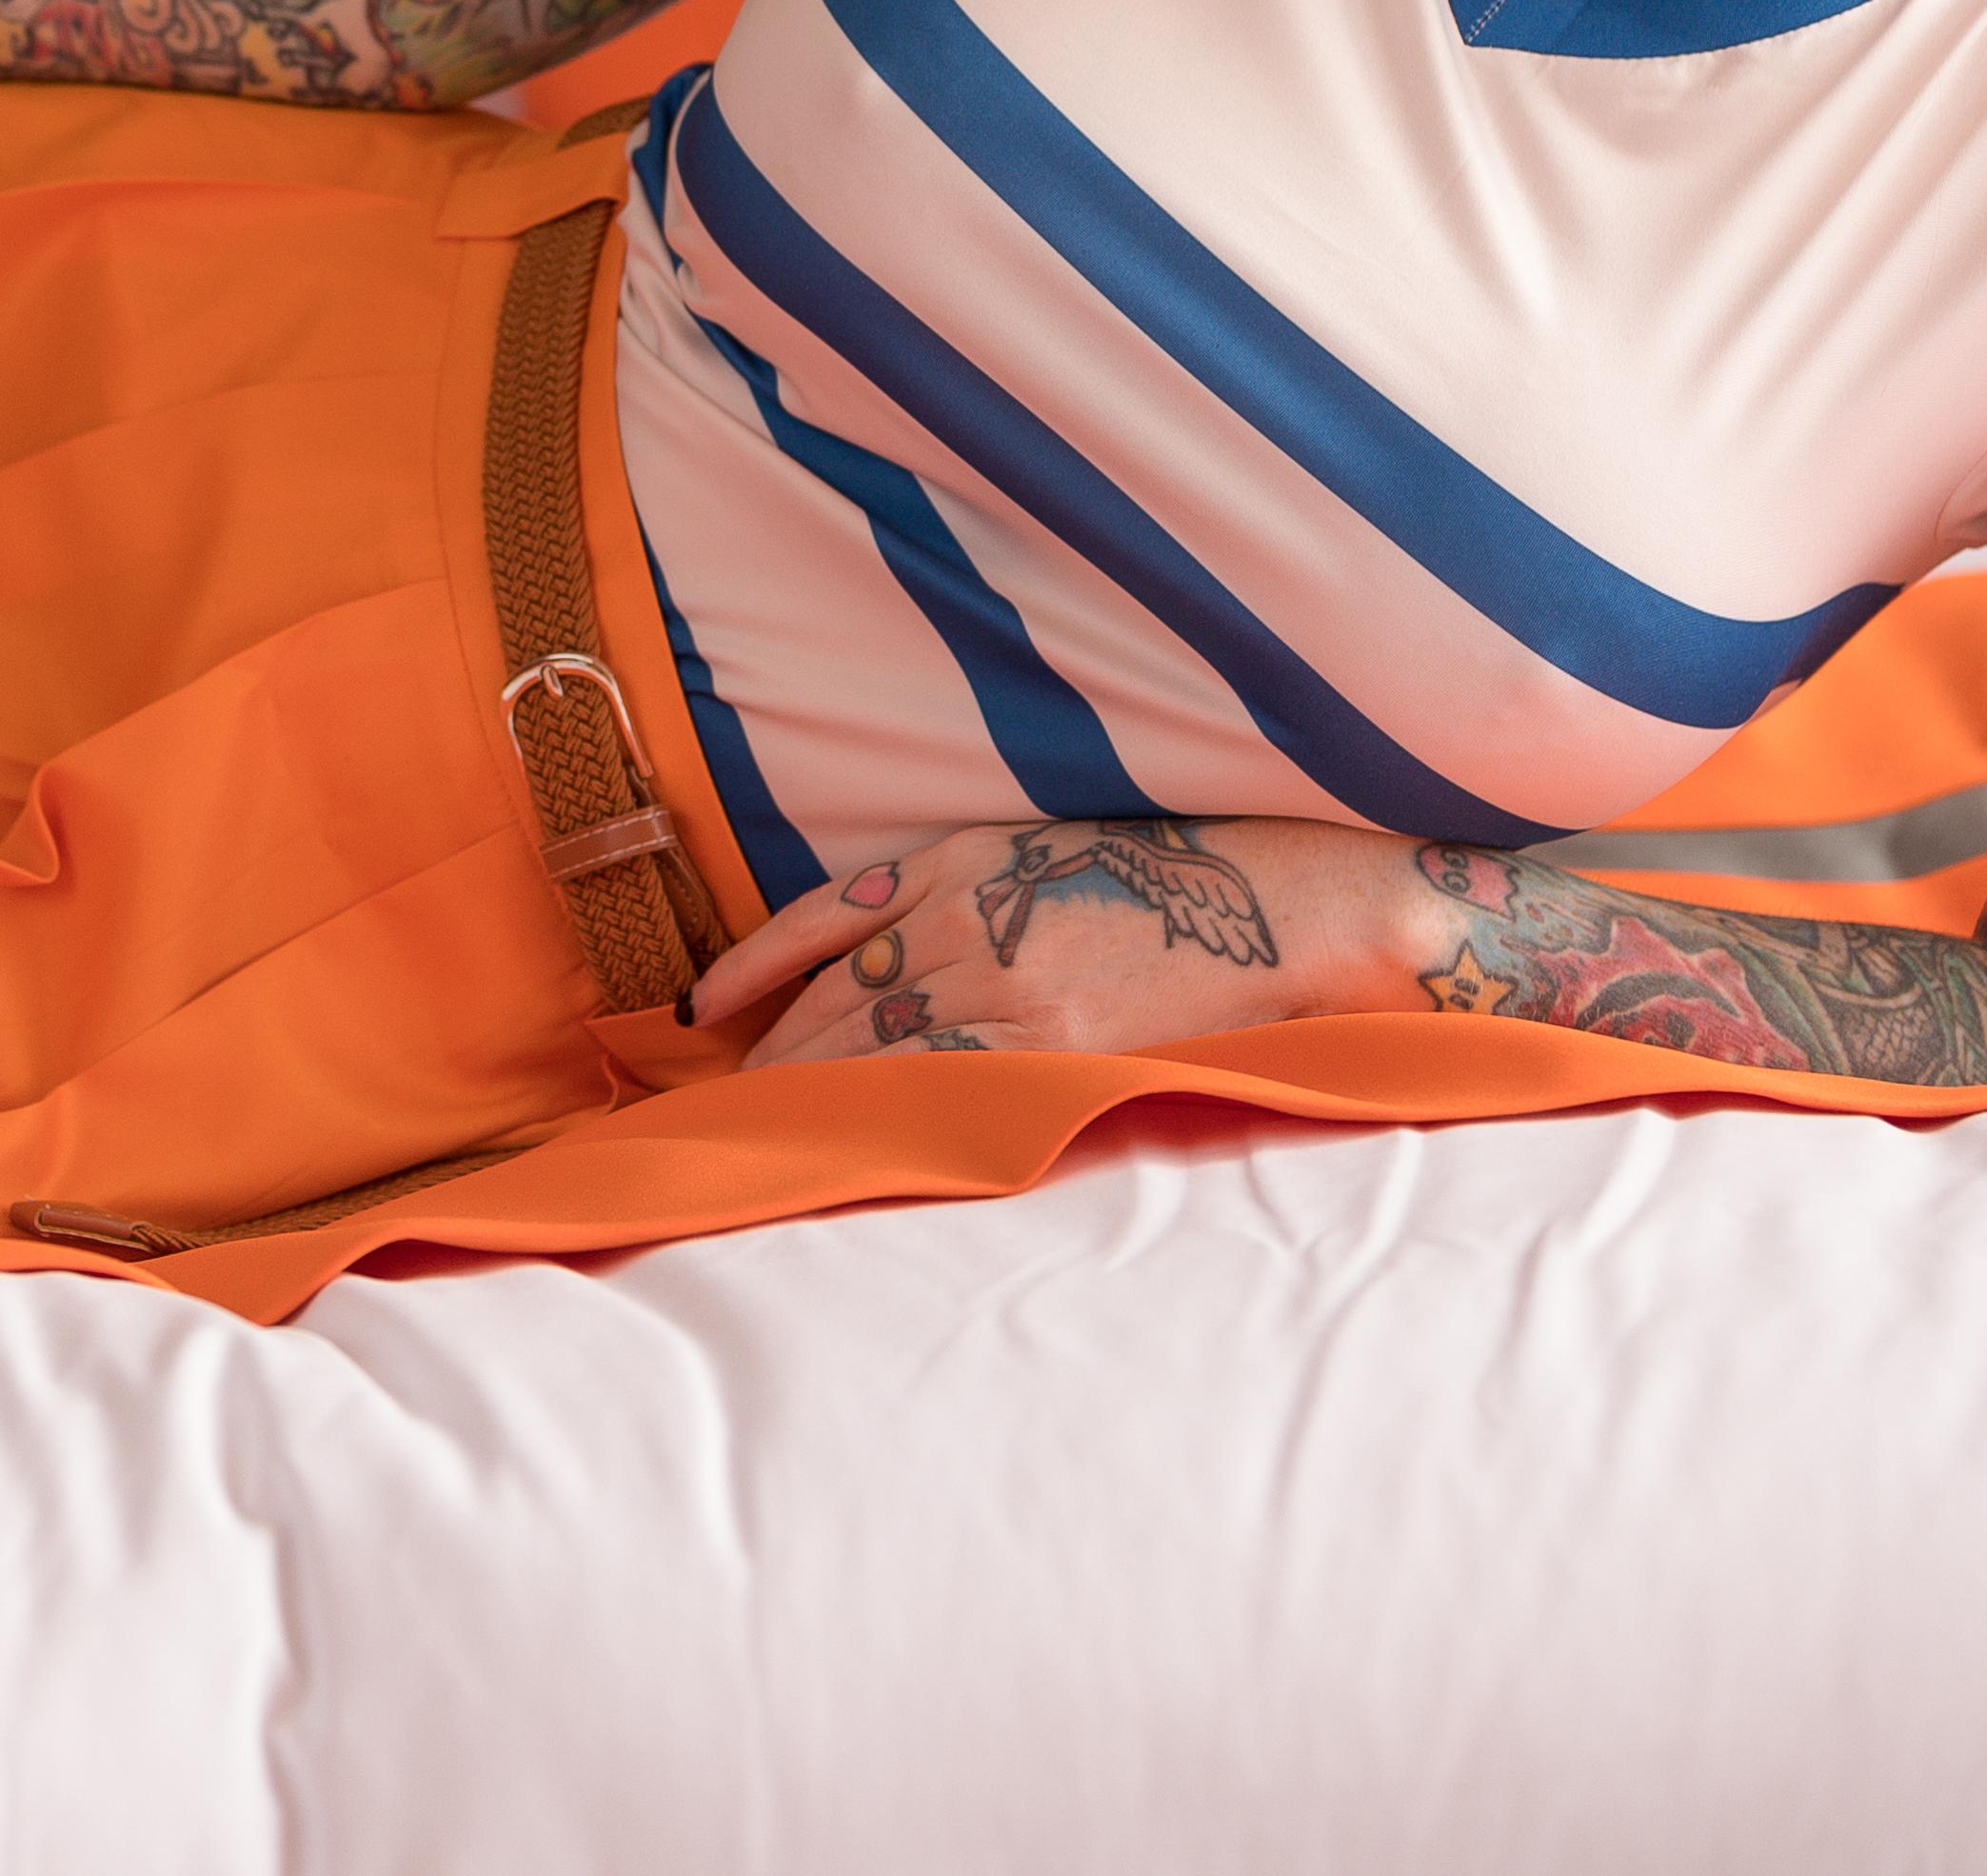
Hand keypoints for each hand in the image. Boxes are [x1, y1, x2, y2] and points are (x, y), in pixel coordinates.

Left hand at [685, 813, 1430, 1069]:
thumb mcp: (1043, 848)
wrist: (1284, 903)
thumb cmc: (1170, 874)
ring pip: (873, 1046)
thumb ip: (955, 890)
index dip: (752, 969)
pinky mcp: (1054, 1045)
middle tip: (721, 1098)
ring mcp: (1010, 983)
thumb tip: (868, 963)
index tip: (702, 1011)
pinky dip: (881, 1113)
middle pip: (835, 997)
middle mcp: (970, 916)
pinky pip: (940, 1084)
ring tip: (764, 1133)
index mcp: (965, 858)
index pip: (821, 920)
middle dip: (769, 1051)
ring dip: (809, 1091)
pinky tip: (845, 1138)